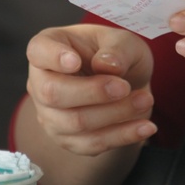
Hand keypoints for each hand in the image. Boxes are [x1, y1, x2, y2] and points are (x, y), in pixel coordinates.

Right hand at [25, 24, 155, 156]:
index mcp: (47, 48)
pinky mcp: (68, 140)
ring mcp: (50, 115)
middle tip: (124, 87)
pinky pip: (91, 144)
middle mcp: (40, 83)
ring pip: (74, 123)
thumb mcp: (124, 40)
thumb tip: (107, 66)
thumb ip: (116, 49)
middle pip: (52, 93)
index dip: (53, 57)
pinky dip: (122, 136)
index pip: (38, 51)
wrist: (126, 83)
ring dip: (114, 114)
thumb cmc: (116, 55)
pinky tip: (145, 127)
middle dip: (93, 92)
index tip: (75, 61)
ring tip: (145, 101)